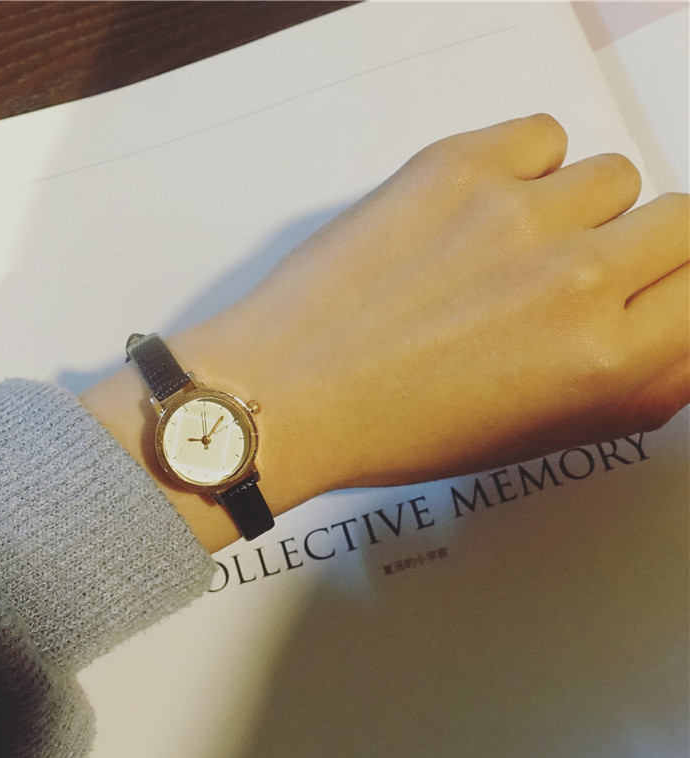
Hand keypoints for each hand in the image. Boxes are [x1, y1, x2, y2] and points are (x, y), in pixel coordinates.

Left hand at [168, 114, 688, 517]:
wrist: (291, 392)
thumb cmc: (397, 430)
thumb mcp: (533, 436)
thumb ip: (631, 390)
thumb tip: (680, 339)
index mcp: (604, 363)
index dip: (672, 292)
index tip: (643, 292)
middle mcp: (575, 280)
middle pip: (681, 219)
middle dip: (641, 247)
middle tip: (577, 271)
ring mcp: (517, 212)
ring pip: (611, 175)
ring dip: (575, 208)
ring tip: (506, 246)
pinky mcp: (457, 165)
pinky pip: (543, 135)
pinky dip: (523, 167)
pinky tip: (474, 211)